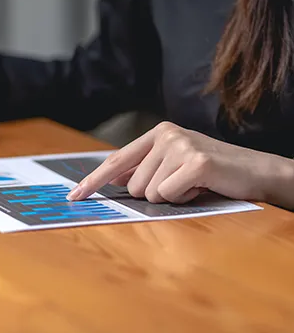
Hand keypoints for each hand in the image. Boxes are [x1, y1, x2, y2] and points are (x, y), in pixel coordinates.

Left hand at [66, 121, 293, 205]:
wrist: (257, 172)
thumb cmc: (212, 173)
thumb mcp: (173, 165)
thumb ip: (143, 168)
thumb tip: (112, 178)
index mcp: (157, 133)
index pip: (116, 160)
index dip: (93, 180)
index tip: (74, 196)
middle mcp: (165, 135)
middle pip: (134, 184)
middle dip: (156, 194)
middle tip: (183, 185)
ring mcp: (180, 146)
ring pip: (150, 192)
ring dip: (172, 197)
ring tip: (194, 184)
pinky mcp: (195, 162)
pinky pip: (169, 195)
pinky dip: (185, 198)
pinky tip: (201, 187)